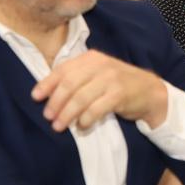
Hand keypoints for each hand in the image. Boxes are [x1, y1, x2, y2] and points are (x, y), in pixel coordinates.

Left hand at [31, 49, 168, 131]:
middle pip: (69, 84)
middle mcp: (100, 65)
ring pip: (81, 98)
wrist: (149, 91)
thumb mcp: (97, 74)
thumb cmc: (117, 84)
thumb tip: (46, 94)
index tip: (35, 97)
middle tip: (48, 117)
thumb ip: (77, 78)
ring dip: (67, 114)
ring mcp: (111, 78)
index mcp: (91, 58)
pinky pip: (96, 109)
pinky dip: (86, 119)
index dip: (47, 84)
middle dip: (56, 102)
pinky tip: (83, 126)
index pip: (63, 69)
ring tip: (59, 126)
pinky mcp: (120, 94)